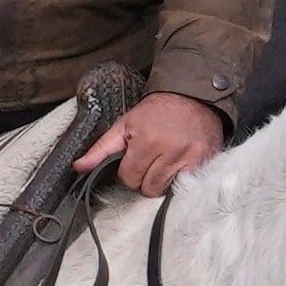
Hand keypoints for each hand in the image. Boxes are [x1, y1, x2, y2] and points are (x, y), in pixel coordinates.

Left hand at [82, 87, 230, 192]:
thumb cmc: (157, 111)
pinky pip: (187, 185)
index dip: (129, 172)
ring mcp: (191, 156)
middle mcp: (169, 150)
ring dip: (162, 181)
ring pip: (166, 190)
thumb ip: (101, 149)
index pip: (129, 178)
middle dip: (145, 178)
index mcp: (146, 140)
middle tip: (151, 161)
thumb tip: (78, 167)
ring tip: (165, 162)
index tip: (136, 159)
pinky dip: (181, 179)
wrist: (193, 96)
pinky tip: (180, 165)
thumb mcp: (125, 124)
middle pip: (148, 188)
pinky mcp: (206, 160)